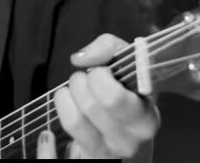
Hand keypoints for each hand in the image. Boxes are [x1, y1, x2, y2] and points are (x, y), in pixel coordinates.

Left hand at [36, 33, 159, 158]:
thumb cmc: (128, 90)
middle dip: (80, 81)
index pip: (111, 97)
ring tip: (74, 91)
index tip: (102, 72)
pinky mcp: (88, 159)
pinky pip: (57, 146)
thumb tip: (79, 59)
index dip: (99, 76)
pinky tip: (60, 112)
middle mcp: (129, 142)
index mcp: (145, 118)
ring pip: (74, 121)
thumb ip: (108, 47)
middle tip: (86, 79)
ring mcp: (108, 154)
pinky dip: (54, 123)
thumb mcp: (128, 63)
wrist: (131, 130)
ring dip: (66, 96)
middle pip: (89, 105)